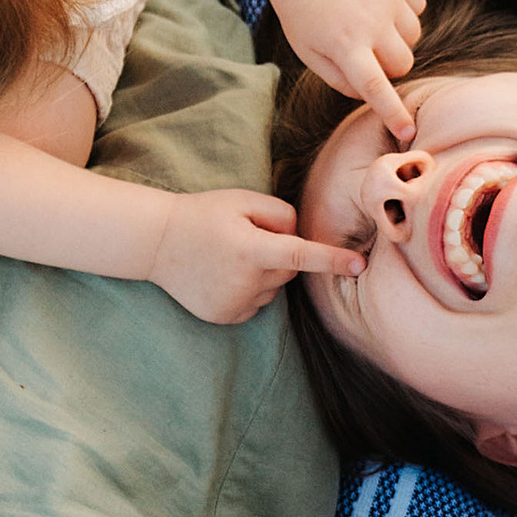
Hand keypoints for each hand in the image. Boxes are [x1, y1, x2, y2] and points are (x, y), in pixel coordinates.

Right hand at [148, 185, 364, 325]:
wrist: (158, 244)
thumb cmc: (204, 214)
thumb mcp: (243, 199)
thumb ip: (281, 215)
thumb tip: (300, 240)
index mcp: (250, 249)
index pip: (300, 254)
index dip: (332, 260)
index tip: (359, 265)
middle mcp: (245, 281)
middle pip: (289, 269)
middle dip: (279, 253)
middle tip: (245, 237)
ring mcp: (235, 303)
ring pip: (273, 287)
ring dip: (263, 273)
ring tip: (229, 256)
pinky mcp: (227, 317)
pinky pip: (257, 303)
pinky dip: (249, 289)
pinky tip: (223, 275)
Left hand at [262, 0, 424, 142]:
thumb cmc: (305, 15)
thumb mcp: (310, 54)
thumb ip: (341, 80)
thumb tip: (371, 96)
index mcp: (345, 45)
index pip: (375, 87)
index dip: (393, 112)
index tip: (407, 132)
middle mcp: (371, 22)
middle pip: (403, 63)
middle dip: (390, 64)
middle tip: (367, 48)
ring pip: (414, 36)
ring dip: (397, 36)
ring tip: (369, 20)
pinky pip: (419, 6)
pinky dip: (405, 9)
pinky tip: (379, 0)